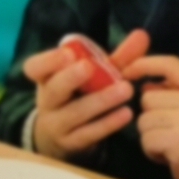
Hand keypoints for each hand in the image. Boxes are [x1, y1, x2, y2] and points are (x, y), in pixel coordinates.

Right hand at [24, 29, 149, 160]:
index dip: (49, 60)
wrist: (63, 138)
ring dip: (101, 100)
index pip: (35, 68)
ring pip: (75, 113)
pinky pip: (89, 133)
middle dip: (70, 78)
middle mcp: (48, 101)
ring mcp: (57, 124)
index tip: (68, 53)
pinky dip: (108, 123)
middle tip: (88, 67)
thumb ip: (118, 57)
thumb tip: (142, 35)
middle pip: (54, 90)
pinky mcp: (71, 143)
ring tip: (126, 90)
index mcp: (47, 78)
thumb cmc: (81, 96)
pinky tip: (126, 114)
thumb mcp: (95, 76)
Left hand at [124, 54, 178, 178]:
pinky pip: (146, 139)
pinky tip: (169, 157)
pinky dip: (152, 151)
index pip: (171, 64)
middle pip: (148, 97)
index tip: (127, 71)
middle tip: (170, 133)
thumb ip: (176, 94)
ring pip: (143, 119)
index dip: (145, 64)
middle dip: (150, 117)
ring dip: (150, 136)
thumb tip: (144, 85)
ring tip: (170, 146)